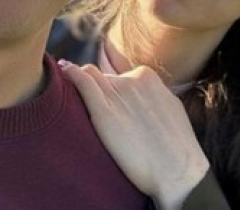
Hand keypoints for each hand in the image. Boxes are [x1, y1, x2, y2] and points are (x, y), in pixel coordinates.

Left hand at [60, 62, 209, 209]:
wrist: (176, 170)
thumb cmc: (175, 147)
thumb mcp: (168, 109)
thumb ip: (152, 97)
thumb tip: (142, 98)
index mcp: (147, 77)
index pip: (118, 76)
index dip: (109, 90)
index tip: (104, 101)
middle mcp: (130, 80)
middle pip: (103, 78)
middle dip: (97, 90)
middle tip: (89, 106)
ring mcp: (117, 94)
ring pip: (89, 78)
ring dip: (80, 83)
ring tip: (68, 93)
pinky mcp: (103, 111)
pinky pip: (82, 82)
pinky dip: (70, 74)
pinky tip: (63, 70)